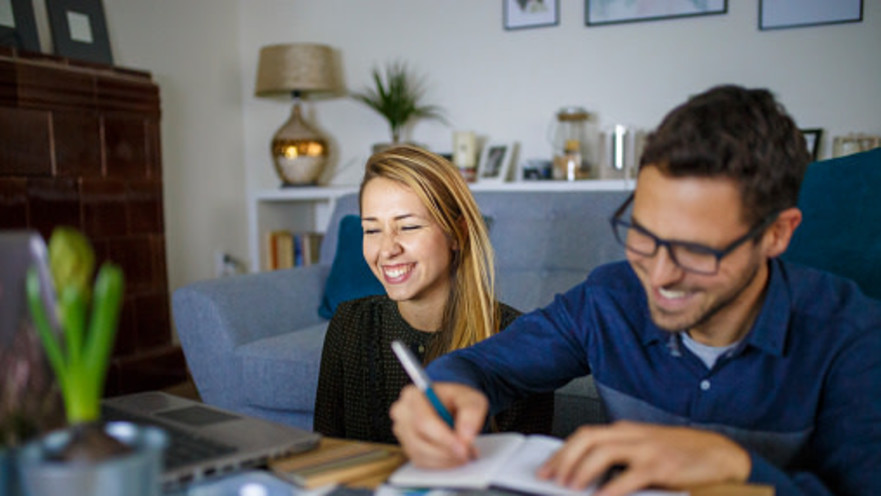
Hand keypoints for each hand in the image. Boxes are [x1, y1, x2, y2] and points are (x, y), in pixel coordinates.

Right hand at [390, 382, 487, 467]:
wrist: (450, 405)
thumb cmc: (457, 400)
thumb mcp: (470, 398)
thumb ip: (471, 413)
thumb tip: (465, 437)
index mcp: (413, 395)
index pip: (424, 422)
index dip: (444, 438)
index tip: (463, 448)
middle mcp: (402, 413)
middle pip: (420, 441)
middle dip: (446, 452)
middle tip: (467, 454)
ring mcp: (402, 431)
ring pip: (421, 454)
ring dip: (445, 459)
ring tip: (464, 454)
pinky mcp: (407, 446)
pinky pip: (421, 461)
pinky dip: (440, 463)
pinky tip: (453, 456)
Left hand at [537, 421, 750, 495]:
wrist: (720, 454)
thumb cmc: (681, 454)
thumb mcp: (645, 451)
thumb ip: (619, 459)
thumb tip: (586, 476)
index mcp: (626, 431)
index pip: (585, 435)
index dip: (562, 451)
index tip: (547, 468)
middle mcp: (632, 435)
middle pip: (587, 439)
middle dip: (564, 458)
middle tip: (550, 478)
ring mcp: (647, 448)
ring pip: (603, 452)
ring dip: (581, 470)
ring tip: (569, 487)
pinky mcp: (661, 465)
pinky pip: (629, 476)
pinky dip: (612, 488)